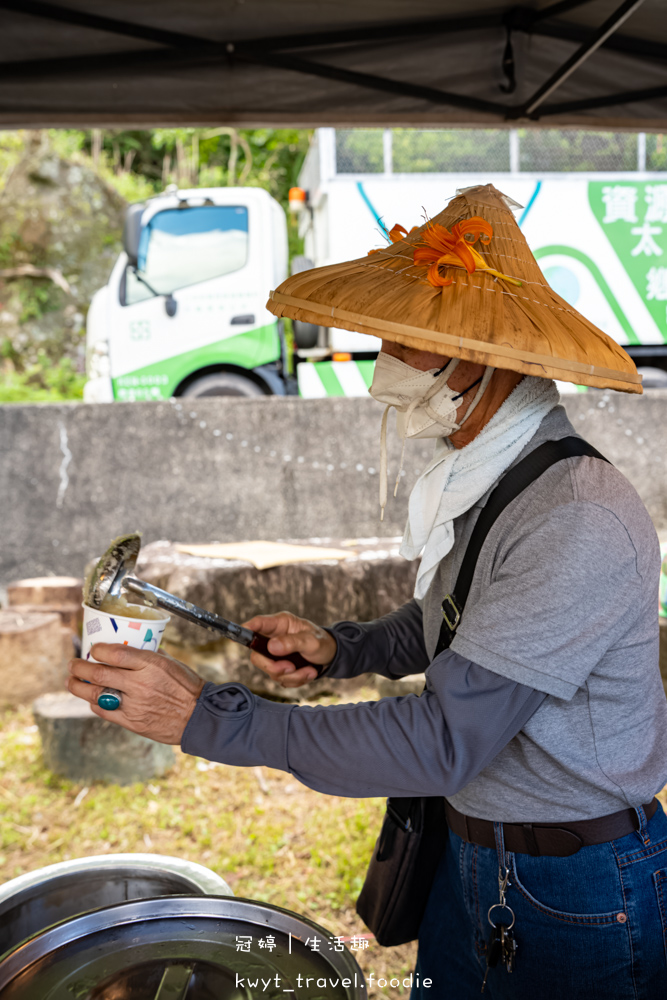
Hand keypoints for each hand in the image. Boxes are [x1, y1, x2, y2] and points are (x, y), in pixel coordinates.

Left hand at [68, 643, 205, 743]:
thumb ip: (150, 656)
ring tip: (72, 682)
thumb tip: (133, 648)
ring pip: (96, 694)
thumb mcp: (172, 663)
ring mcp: (134, 704)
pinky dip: (95, 705)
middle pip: (99, 673)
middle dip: (79, 667)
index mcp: (150, 665)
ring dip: (78, 687)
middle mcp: (139, 684)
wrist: (199, 716)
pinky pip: (105, 712)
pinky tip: (92, 700)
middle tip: (73, 664)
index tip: (93, 648)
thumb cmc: (188, 687)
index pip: (115, 653)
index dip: (98, 649)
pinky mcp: (133, 722)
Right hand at [243, 612, 336, 688]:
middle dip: (274, 666)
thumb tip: (271, 646)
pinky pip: (280, 679)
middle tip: (291, 668)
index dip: (246, 629)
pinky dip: (296, 680)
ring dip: (292, 676)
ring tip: (310, 671)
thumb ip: (292, 642)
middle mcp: (274, 638)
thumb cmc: (323, 642)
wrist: (331, 656)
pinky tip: (309, 673)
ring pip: (270, 671)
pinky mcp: (280, 667)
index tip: (239, 634)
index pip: (258, 624)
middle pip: (258, 655)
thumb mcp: (312, 641)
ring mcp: (275, 654)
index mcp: (280, 624)